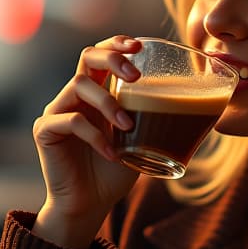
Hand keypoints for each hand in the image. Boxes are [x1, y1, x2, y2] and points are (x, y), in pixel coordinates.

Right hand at [31, 36, 142, 248]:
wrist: (89, 205)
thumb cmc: (115, 171)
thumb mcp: (142, 140)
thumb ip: (155, 120)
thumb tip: (203, 109)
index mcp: (96, 93)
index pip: (102, 54)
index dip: (117, 43)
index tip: (139, 45)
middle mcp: (74, 96)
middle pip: (87, 56)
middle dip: (113, 58)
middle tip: (135, 76)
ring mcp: (57, 111)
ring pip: (79, 85)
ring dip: (109, 103)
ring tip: (128, 126)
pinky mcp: (45, 131)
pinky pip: (69, 120)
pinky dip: (94, 135)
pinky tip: (111, 154)